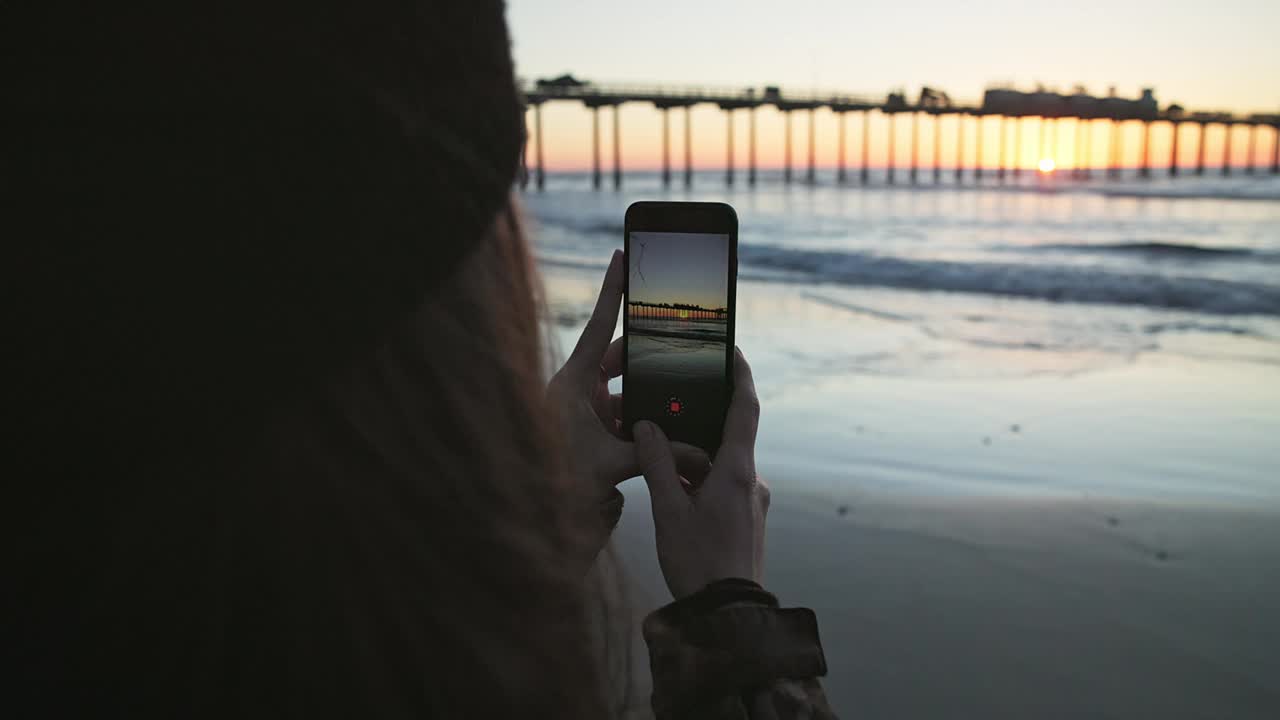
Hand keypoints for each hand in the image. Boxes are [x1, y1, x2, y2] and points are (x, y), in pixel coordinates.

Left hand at [547, 250, 710, 503]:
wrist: (534, 513)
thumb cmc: (560, 480)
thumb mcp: (612, 464)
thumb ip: (657, 454)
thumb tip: (701, 455)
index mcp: (573, 382)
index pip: (600, 325)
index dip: (612, 289)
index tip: (621, 254)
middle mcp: (576, 388)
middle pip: (621, 358)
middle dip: (650, 360)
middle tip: (679, 354)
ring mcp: (582, 407)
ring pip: (624, 388)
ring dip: (648, 396)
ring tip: (678, 401)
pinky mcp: (589, 427)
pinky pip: (620, 411)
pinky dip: (640, 418)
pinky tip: (664, 430)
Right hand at [633, 348, 767, 599]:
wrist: (728, 615)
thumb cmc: (699, 564)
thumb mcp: (668, 512)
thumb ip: (656, 465)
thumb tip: (646, 427)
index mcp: (736, 471)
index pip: (745, 407)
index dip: (740, 373)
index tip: (731, 348)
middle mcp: (750, 480)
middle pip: (729, 433)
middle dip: (700, 418)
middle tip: (672, 401)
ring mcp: (752, 501)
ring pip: (722, 462)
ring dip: (694, 455)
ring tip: (660, 453)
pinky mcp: (746, 518)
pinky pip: (723, 485)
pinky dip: (699, 477)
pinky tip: (673, 491)